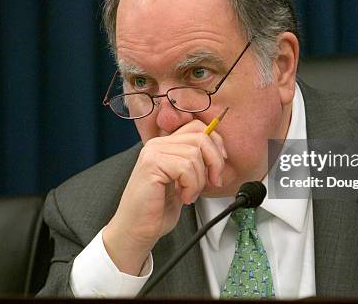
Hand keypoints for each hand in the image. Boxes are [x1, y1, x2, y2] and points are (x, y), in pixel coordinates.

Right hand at [102, 119, 226, 274]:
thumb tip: (220, 153)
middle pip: (200, 137)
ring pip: (194, 154)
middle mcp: (157, 145)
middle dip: (214, 161)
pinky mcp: (151, 164)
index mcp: (165, 145)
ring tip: (189, 193)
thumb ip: (196, 163)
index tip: (218, 166)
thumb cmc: (158, 210)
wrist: (136, 230)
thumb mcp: (184, 181)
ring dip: (199, 180)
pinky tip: (183, 196)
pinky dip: (191, 186)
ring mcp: (152, 153)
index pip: (198, 128)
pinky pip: (185, 167)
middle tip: (213, 181)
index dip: (215, 144)